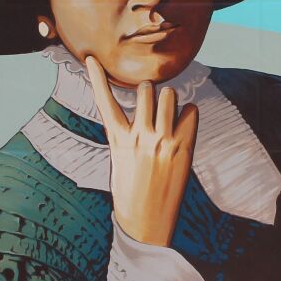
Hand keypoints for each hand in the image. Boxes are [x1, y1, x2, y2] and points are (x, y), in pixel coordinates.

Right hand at [87, 55, 197, 246]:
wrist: (146, 223)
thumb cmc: (131, 193)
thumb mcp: (120, 162)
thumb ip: (128, 138)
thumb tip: (140, 122)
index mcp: (118, 139)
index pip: (105, 101)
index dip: (97, 78)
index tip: (90, 58)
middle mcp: (139, 136)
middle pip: (147, 90)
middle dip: (152, 93)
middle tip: (155, 107)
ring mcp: (162, 140)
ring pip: (169, 95)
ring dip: (171, 101)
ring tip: (170, 117)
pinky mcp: (183, 148)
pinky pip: (191, 112)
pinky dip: (189, 115)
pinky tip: (185, 127)